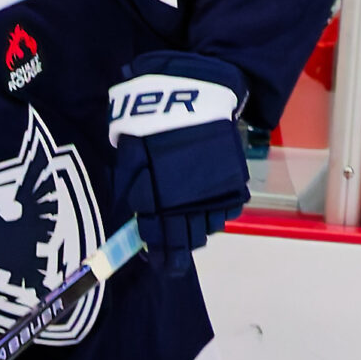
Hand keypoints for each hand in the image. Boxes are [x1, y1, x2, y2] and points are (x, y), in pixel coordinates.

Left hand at [108, 50, 250, 275]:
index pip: (158, 239)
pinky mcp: (232, 179)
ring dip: (198, 232)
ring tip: (191, 236)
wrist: (188, 95)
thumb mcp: (129, 160)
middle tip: (174, 263)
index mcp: (157, 199)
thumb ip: (131, 193)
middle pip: (186, 239)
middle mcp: (187, 201)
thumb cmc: (149, 126)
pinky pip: (229, 208)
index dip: (159, 254)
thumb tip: (133, 221)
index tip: (157, 264)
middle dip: (179, 252)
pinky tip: (209, 214)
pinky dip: (219, 214)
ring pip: (208, 226)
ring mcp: (212, 191)